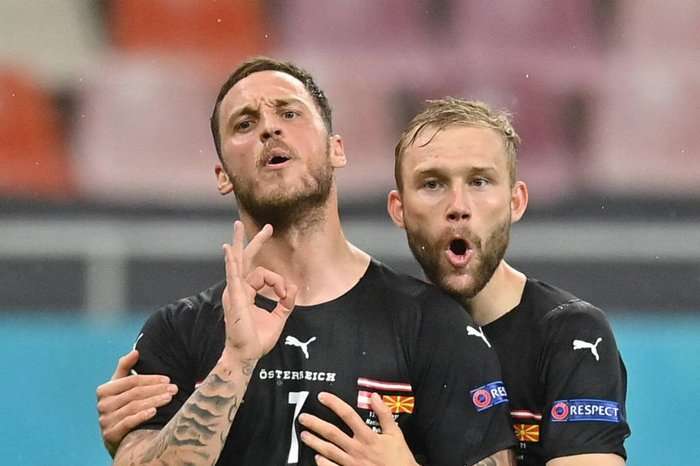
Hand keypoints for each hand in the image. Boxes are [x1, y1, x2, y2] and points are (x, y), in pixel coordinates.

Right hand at [96, 349, 177, 456]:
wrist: (118, 438)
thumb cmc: (123, 406)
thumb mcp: (122, 387)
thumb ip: (126, 368)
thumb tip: (136, 351)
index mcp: (104, 390)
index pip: (132, 381)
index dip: (151, 379)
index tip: (168, 379)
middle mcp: (102, 405)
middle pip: (134, 393)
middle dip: (157, 390)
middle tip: (174, 389)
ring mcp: (105, 420)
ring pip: (133, 407)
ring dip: (154, 401)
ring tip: (169, 398)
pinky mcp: (110, 435)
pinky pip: (127, 422)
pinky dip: (141, 416)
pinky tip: (154, 411)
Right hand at [221, 221, 296, 360]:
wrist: (247, 353)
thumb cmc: (258, 339)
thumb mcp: (278, 318)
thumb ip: (286, 303)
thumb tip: (293, 287)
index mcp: (247, 293)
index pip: (263, 275)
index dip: (278, 281)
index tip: (285, 294)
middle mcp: (239, 289)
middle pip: (246, 259)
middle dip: (255, 242)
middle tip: (267, 227)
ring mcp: (235, 291)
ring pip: (239, 261)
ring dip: (241, 243)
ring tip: (238, 226)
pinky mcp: (235, 296)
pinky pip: (232, 275)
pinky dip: (231, 261)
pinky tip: (229, 249)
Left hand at [298, 392, 418, 465]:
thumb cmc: (399, 458)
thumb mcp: (395, 433)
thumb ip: (384, 414)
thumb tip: (374, 397)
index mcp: (368, 436)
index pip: (348, 415)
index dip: (334, 404)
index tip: (322, 397)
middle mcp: (357, 449)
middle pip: (332, 433)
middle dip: (315, 424)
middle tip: (303, 418)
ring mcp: (352, 463)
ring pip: (328, 451)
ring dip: (314, 442)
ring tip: (303, 435)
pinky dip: (323, 463)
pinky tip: (316, 458)